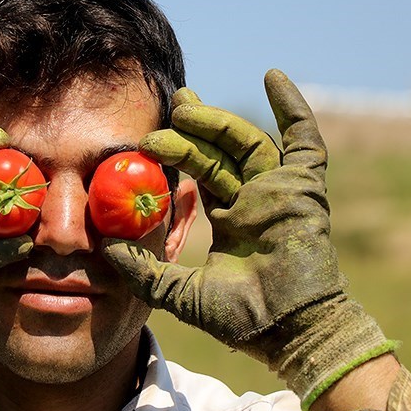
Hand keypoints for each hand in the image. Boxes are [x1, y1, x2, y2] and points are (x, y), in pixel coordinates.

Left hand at [102, 69, 393, 407]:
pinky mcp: (306, 191)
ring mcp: (280, 193)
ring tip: (185, 106)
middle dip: (194, 127)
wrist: (289, 333)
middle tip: (170, 105)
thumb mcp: (180, 292)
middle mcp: (255, 201)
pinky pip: (305, 143)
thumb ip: (143, 272)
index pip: (202, 174)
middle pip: (221, 153)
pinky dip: (293, 110)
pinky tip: (273, 77)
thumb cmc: (242, 320)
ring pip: (247, 144)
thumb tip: (104, 248)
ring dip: (218, 122)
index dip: (181, 150)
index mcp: (231, 220)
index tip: (152, 133)